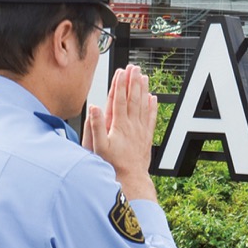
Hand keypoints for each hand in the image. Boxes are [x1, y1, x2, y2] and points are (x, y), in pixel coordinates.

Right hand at [81, 65, 157, 201]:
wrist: (132, 179)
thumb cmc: (113, 165)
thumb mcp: (98, 147)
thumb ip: (95, 126)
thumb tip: (94, 107)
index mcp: (119, 125)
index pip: (119, 99)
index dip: (120, 84)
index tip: (121, 71)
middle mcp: (132, 125)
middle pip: (133, 98)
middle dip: (133, 81)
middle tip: (134, 67)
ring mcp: (141, 131)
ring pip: (143, 105)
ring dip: (143, 90)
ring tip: (144, 77)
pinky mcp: (146, 137)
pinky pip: (151, 118)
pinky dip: (152, 107)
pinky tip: (153, 98)